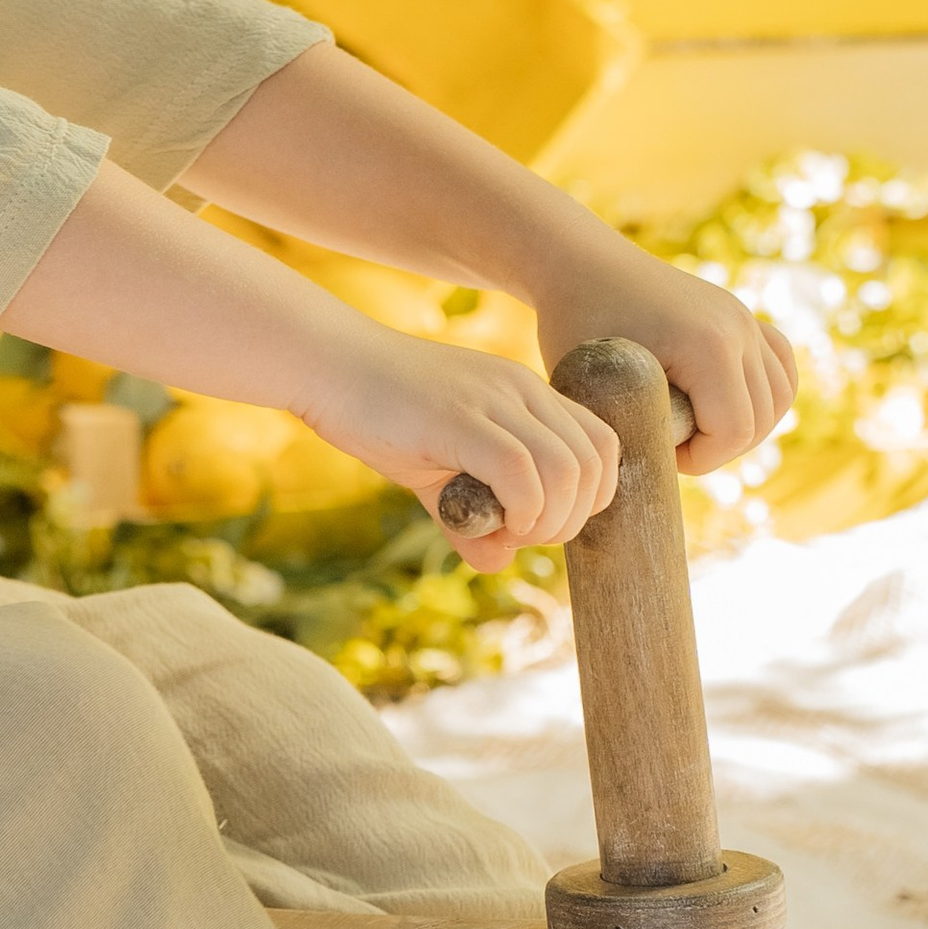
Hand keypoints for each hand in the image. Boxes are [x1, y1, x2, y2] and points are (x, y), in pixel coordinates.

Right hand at [297, 318, 618, 558]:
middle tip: (524, 535)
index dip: (590, 497)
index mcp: (525, 393)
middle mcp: (520, 388)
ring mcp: (494, 399)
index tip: (542, 522)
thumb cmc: (376, 414)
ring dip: (550, 519)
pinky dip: (523, 510)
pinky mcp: (460, 418)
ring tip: (510, 531)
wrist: (326, 365)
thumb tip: (499, 562)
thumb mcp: (433, 471)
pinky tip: (495, 519)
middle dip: (573, 517)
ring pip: (567, 469)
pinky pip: (522, 472)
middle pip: (595, 461)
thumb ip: (471, 515)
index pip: (601, 444)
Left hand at [526, 232, 796, 477]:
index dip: (699, 460)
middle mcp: (737, 327)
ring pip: (780, 396)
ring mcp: (744, 317)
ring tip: (697, 431)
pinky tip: (726, 405)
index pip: (733, 432)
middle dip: (720, 448)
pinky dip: (765, 393)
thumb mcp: (590, 386)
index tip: (658, 454)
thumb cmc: (575, 325)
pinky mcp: (742, 314)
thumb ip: (620, 434)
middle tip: (671, 447)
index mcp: (707, 345)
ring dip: (746, 425)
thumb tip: (633, 490)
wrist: (581, 264)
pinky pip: (781, 366)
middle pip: (760, 419)